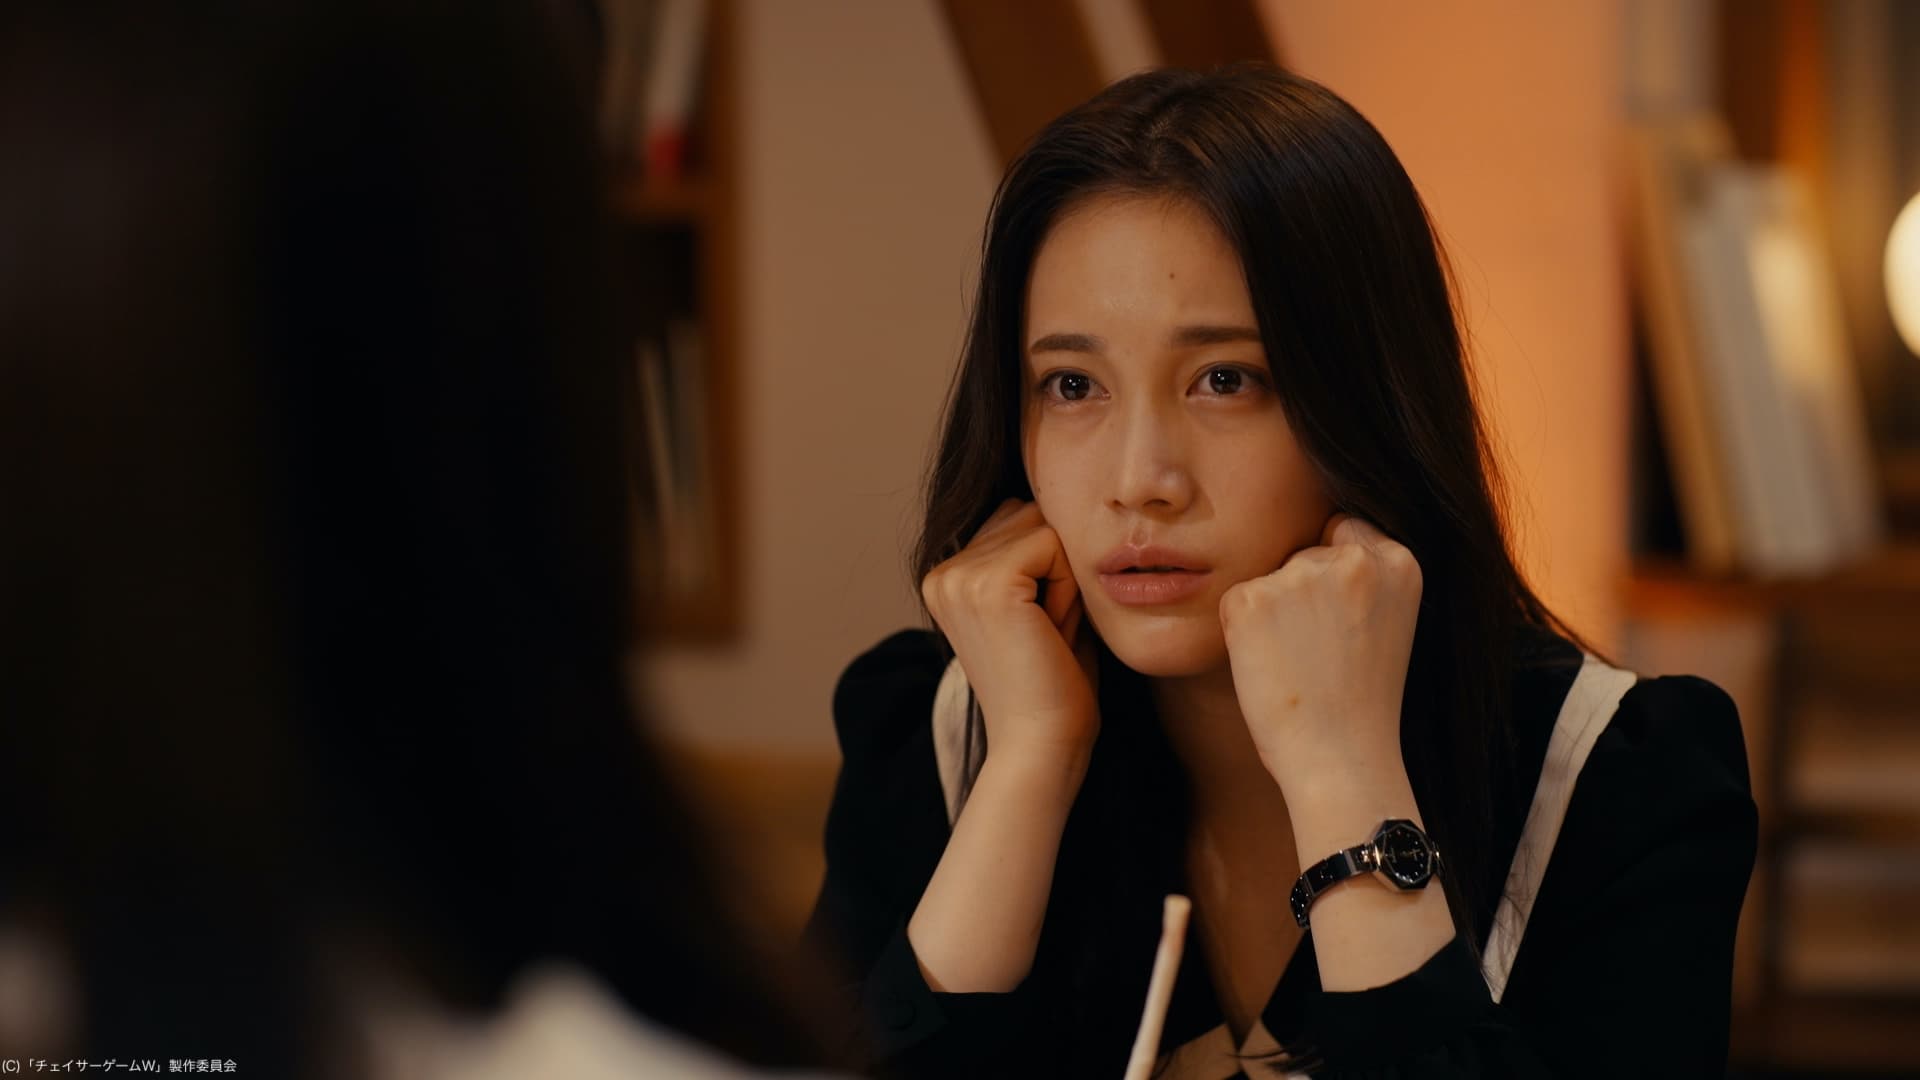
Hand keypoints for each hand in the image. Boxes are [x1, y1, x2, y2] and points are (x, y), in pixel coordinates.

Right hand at [921, 499, 1099, 766]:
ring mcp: (958, 576)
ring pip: (1043, 527)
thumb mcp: (1035, 606)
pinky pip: (1053, 544)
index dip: (1046, 568)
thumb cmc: (1051, 686)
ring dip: (1064, 577)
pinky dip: (1068, 587)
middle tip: (1045, 633)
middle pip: (1029, 515)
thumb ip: (1032, 556)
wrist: (1040, 744)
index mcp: (944, 578)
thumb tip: (1054, 497)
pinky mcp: (987, 583)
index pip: (1015, 520)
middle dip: (1055, 567)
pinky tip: (1050, 631)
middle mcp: (940, 572)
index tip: (1035, 630)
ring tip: (1047, 633)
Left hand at [1218, 513, 1421, 795]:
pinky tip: (1271, 668)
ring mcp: (1301, 575)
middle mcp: (1354, 558)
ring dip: (1272, 612)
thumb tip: (1313, 548)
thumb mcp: (1388, 623)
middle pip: (1305, 553)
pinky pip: (1236, 600)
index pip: (1345, 532)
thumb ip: (1363, 581)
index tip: (1334, 620)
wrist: (1340, 759)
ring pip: (1270, 576)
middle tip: (1316, 654)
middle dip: (1301, 593)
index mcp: (1398, 561)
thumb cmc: (1362, 705)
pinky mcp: (1253, 598)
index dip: (1332, 576)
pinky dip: (1242, 632)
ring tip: (1297, 664)